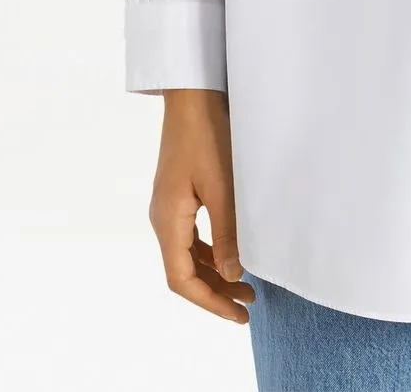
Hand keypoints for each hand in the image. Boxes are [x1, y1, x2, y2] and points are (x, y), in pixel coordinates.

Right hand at [148, 89, 255, 323]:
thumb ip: (228, 231)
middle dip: (215, 291)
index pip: (181, 279)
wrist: (192, 96)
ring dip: (213, 272)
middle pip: (183, 271)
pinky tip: (230, 254)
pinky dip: (209, 252)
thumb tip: (233, 274)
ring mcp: (167, 207)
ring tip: (246, 285)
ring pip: (186, 255)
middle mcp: (162, 218)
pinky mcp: (176, 195)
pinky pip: (189, 237)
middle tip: (249, 305)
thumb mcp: (223, 185)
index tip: (237, 314)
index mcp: (168, 220)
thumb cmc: (208, 135)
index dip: (209, 301)